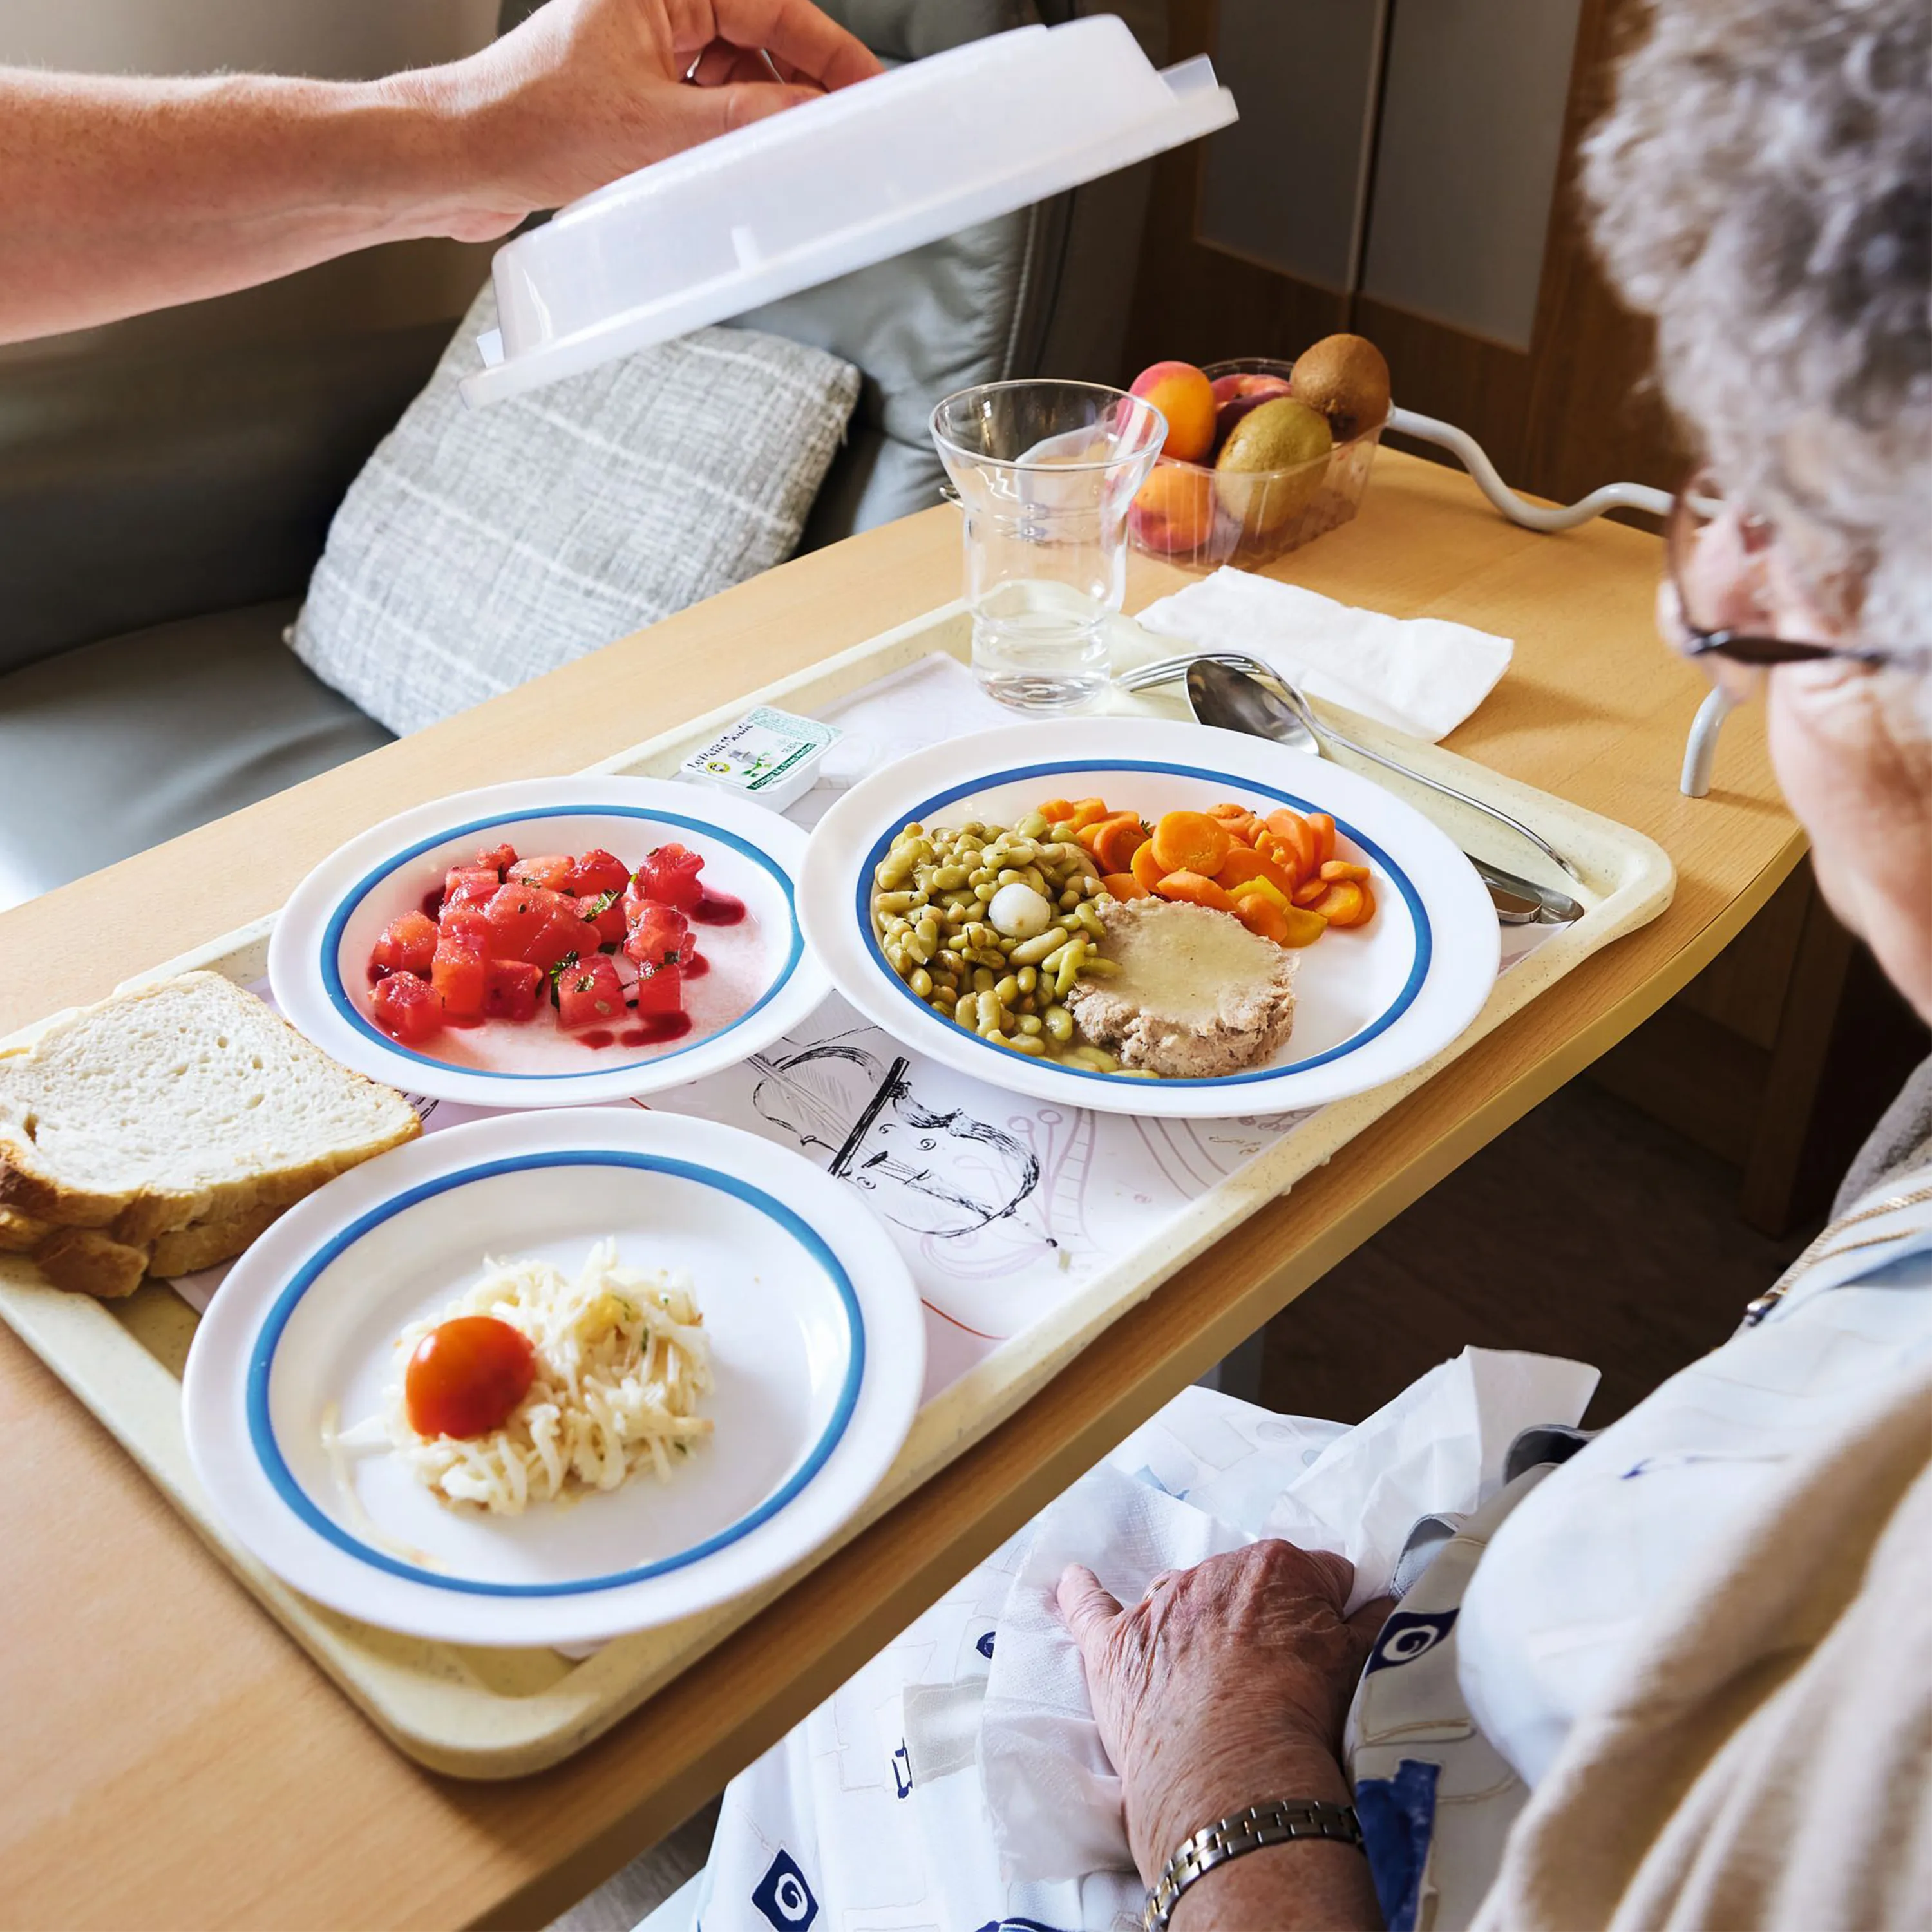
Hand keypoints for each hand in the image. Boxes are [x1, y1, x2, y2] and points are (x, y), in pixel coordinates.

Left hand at [422, 0, 882, 239]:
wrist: (456, 160)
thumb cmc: (526, 123)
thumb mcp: (657, 128)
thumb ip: (745, 119)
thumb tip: (811, 118)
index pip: (774, 6)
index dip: (830, 52)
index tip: (869, 90)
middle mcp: (651, 4)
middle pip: (758, 36)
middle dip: (795, 88)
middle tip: (833, 136)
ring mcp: (638, 46)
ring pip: (731, 74)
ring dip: (756, 116)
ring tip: (775, 158)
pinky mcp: (626, 90)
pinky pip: (698, 104)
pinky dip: (722, 134)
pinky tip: (730, 166)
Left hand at [1058, 1542, 1391, 1883]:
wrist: (1233, 1772)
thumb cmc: (1300, 1718)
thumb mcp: (1358, 1662)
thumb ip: (1372, 1619)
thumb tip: (1382, 1598)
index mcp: (1276, 1566)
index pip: (1314, 1575)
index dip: (1325, 1613)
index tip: (1324, 1645)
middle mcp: (1212, 1572)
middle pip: (1246, 1585)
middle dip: (1261, 1617)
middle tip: (1274, 1675)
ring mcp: (1159, 1607)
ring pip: (1182, 1596)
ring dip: (1195, 1621)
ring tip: (1211, 1671)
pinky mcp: (1114, 1647)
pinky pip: (1089, 1607)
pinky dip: (1081, 1595)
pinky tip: (1075, 1581)